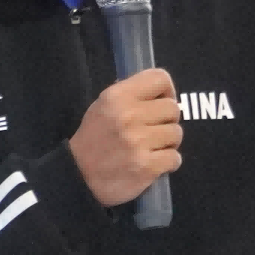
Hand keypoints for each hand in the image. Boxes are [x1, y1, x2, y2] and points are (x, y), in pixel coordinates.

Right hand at [69, 69, 181, 205]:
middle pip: (173, 108)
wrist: (78, 176)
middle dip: (167, 120)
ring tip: (152, 148)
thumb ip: (130, 96)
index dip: (167, 91)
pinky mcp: (147, 166)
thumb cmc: (93, 139)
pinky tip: (154, 163)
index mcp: (118, 96)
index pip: (160, 78)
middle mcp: (129, 116)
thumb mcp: (102, 106)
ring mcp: (138, 142)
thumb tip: (160, 93)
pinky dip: (168, 163)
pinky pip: (175, 158)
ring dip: (168, 142)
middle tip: (154, 130)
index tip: (159, 103)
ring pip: (176, 134)